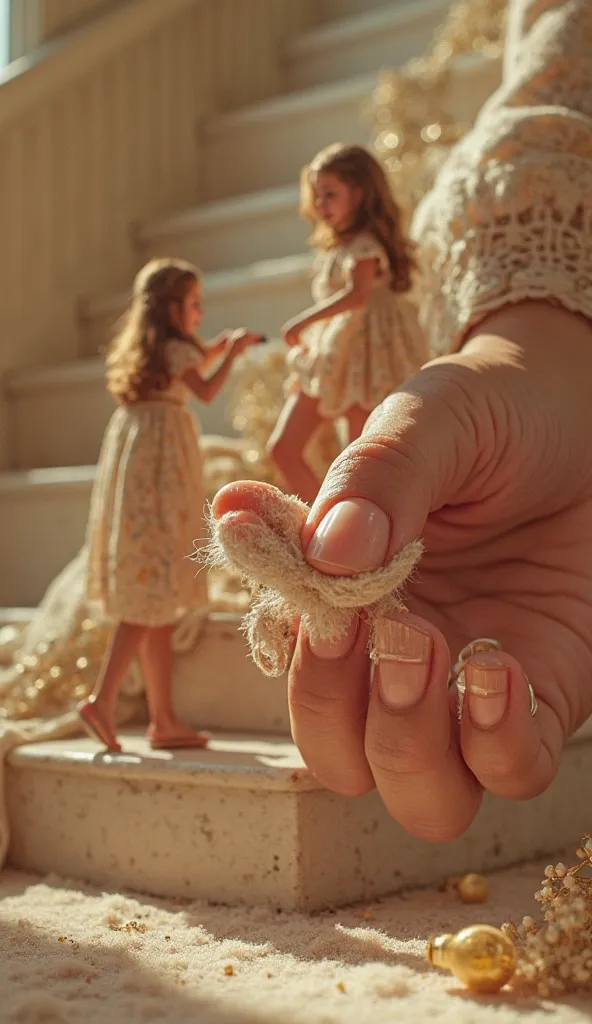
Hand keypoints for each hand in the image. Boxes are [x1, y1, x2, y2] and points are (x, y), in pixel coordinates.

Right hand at [212, 301, 591, 840]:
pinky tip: (499, 666)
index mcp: (350, 598)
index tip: (323, 603)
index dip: (299, 659)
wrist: (587, 408)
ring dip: (410, 743)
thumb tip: (325, 552)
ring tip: (433, 646)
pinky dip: (496, 742)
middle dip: (342, 715)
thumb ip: (371, 476)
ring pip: (422, 795)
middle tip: (382, 630)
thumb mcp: (427, 422)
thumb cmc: (495, 410)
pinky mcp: (546, 693)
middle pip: (342, 761)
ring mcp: (472, 684)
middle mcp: (400, 657)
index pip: (295, 672)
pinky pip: (511, 769)